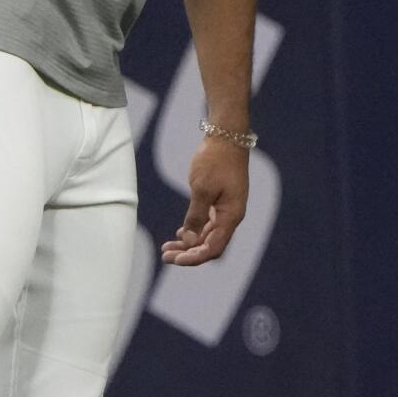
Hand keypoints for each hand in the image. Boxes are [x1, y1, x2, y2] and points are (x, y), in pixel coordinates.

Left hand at [160, 137, 249, 266]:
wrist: (227, 135)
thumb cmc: (215, 160)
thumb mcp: (201, 189)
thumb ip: (196, 217)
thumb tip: (189, 241)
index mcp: (231, 216)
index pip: (213, 248)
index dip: (194, 258)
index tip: (175, 260)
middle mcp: (232, 216)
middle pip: (210, 245)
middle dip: (188, 253)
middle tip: (165, 256)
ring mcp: (227, 209)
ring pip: (208, 235)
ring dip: (189, 243)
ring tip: (167, 247)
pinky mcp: (221, 200)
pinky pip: (208, 223)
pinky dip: (194, 230)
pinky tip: (180, 232)